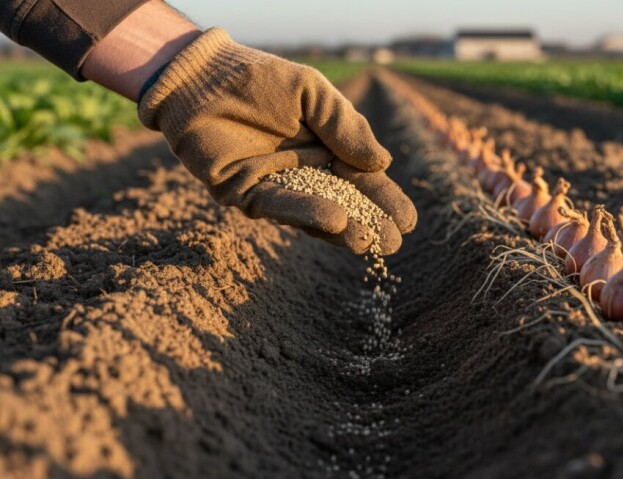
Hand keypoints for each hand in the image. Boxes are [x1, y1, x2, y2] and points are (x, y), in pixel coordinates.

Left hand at [137, 28, 415, 254]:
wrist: (200, 78)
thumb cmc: (258, 79)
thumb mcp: (312, 92)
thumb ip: (345, 126)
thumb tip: (382, 163)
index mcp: (327, 148)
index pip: (363, 179)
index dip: (385, 200)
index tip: (407, 221)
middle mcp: (305, 172)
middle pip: (344, 203)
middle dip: (370, 224)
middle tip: (392, 243)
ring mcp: (277, 186)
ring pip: (315, 213)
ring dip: (342, 229)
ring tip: (368, 242)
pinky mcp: (247, 195)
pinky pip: (281, 207)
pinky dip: (307, 214)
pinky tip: (335, 221)